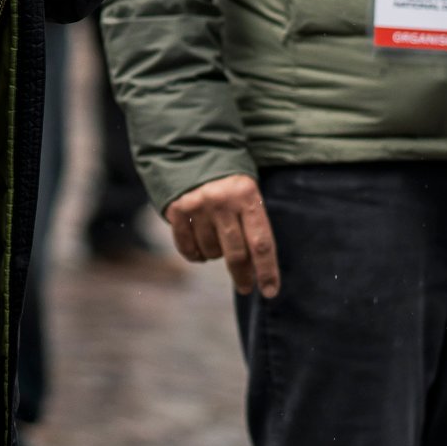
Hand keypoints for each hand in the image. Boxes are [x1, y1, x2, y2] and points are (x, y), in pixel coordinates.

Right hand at [164, 174, 279, 297]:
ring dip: (216, 256)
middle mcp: (222, 201)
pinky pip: (188, 248)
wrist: (193, 153)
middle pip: (236, 254)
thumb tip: (255, 271)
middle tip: (245, 287)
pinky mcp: (177, 210)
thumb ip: (252, 226)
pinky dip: (196, 255)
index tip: (270, 292)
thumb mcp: (248, 195)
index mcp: (247, 196)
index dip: (267, 272)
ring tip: (218, 242)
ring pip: (211, 252)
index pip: (261, 243)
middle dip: (243, 276)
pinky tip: (201, 248)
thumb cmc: (230, 183)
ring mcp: (197, 205)